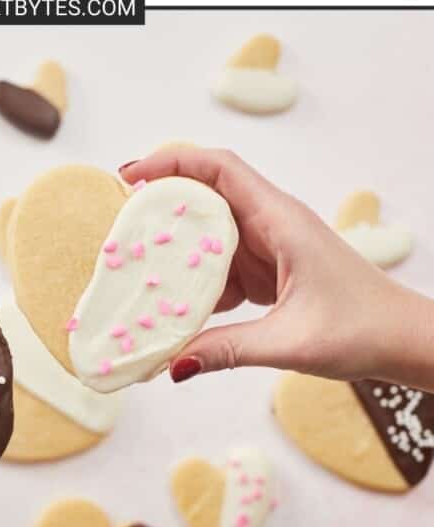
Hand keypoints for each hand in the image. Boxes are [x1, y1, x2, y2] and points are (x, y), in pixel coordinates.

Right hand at [120, 147, 433, 388]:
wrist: (404, 341)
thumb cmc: (363, 329)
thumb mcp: (289, 342)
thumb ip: (227, 350)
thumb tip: (172, 364)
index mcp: (281, 220)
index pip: (219, 167)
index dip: (172, 162)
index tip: (130, 177)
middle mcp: (273, 224)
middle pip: (206, 196)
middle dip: (162, 209)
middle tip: (121, 229)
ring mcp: (272, 247)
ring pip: (211, 234)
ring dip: (179, 252)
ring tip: (142, 272)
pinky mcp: (271, 272)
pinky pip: (223, 266)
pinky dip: (199, 283)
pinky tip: (182, 308)